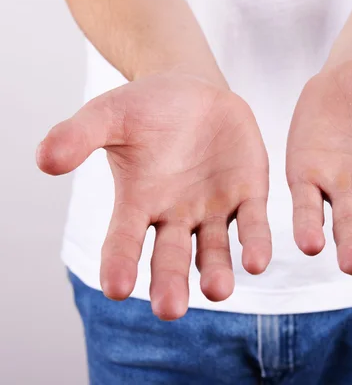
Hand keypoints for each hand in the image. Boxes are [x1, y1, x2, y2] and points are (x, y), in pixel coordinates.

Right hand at [37, 73, 270, 319]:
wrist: (193, 91)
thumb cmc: (145, 108)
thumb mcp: (109, 115)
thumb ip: (79, 135)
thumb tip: (44, 159)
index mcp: (138, 202)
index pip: (123, 240)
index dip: (119, 263)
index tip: (117, 288)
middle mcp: (175, 215)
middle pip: (171, 257)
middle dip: (170, 283)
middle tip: (171, 309)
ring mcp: (214, 208)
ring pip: (214, 250)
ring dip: (216, 272)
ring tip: (218, 290)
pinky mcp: (248, 195)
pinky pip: (253, 224)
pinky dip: (255, 243)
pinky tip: (256, 262)